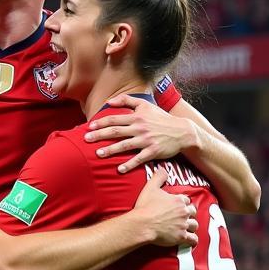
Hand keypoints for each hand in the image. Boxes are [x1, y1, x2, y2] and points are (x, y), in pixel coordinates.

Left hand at [84, 94, 199, 173]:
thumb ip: (127, 100)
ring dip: (111, 150)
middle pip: (116, 131)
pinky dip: (129, 164)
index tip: (89, 127)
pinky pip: (139, 159)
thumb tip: (109, 102)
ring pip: (125, 145)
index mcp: (137, 117)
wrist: (182, 131)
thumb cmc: (161, 118)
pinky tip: (119, 169)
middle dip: (100, 135)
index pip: (115, 119)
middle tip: (86, 140)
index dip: (101, 123)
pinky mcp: (153, 151)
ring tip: (98, 154)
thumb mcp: (146, 105)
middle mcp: (140, 128)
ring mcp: (146, 140)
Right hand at [132, 168, 197, 247]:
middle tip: (182, 216)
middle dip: (188, 214)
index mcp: (178, 200)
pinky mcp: (181, 236)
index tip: (176, 206)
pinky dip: (192, 240)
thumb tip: (163, 169)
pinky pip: (193, 239)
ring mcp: (183, 225)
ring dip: (191, 226)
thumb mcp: (150, 187)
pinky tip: (190, 240)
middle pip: (192, 211)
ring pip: (194, 225)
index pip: (186, 200)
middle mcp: (183, 212)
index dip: (182, 203)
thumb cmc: (145, 207)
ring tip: (186, 227)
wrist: (142, 224)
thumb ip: (158, 177)